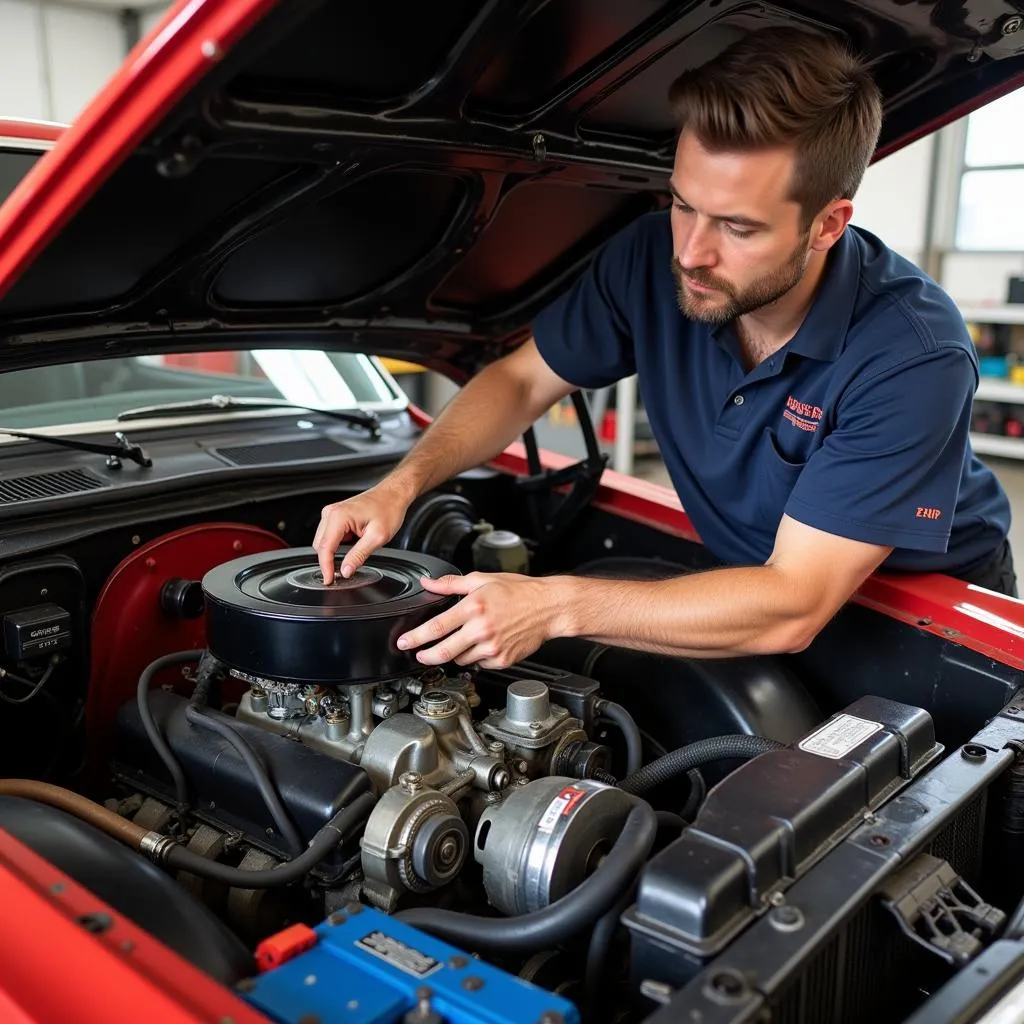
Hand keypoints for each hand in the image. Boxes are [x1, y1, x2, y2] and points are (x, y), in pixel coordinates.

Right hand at [313, 481, 412, 583]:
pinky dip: (337, 545)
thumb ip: (359, 555)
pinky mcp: (336, 516)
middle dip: (329, 561)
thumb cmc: (388, 509)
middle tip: (343, 573)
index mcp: (338, 516)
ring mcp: (332, 513)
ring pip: (323, 542)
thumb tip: (345, 570)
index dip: (326, 567)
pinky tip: (353, 544)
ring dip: (333, 553)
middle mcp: (331, 513)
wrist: (393, 495)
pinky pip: (330, 536)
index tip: (329, 581)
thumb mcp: (377, 537)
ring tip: (354, 554)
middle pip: (320, 546)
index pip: (325, 548)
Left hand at [397, 572, 572, 668]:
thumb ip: (450, 584)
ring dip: (454, 654)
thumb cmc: (519, 592)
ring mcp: (492, 647)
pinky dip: (476, 656)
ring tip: (462, 641)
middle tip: (418, 655)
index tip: (404, 642)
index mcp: (474, 607)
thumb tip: (428, 583)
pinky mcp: (502, 660)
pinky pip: (479, 663)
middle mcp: (481, 629)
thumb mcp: (482, 580)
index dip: (415, 638)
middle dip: (425, 656)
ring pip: (460, 659)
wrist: (548, 608)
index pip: (436, 627)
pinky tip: (483, 644)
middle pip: (443, 652)